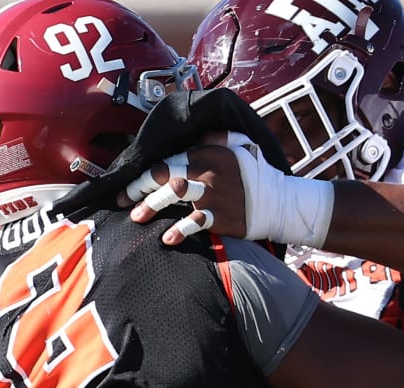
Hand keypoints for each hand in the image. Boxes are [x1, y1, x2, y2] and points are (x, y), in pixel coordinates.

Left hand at [122, 132, 334, 248]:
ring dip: (151, 204)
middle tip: (123, 201)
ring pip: (175, 192)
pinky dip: (180, 230)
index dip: (144, 173)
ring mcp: (213, 192)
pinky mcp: (220, 215)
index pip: (168, 159)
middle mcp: (207, 169)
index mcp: (208, 153)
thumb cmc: (254, 176)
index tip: (126, 187)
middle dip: (138, 186)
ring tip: (136, 217)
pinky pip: (195, 221)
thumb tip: (200, 132)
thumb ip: (218, 137)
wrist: (279, 203)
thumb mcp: (241, 147)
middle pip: (164, 173)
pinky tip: (167, 238)